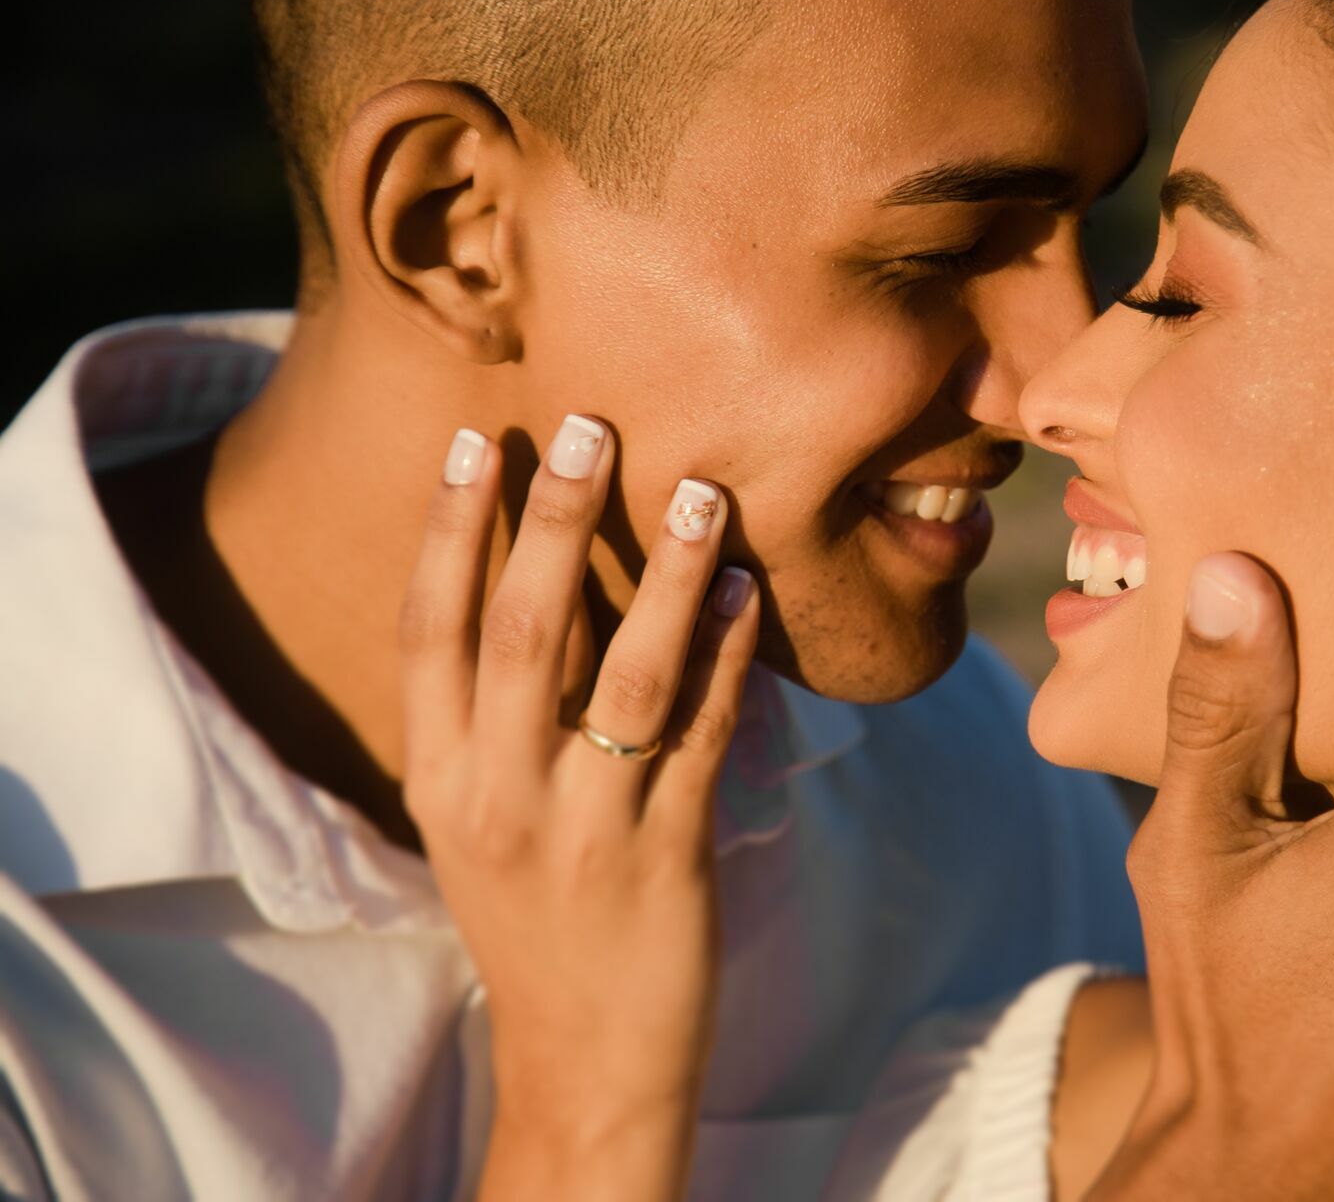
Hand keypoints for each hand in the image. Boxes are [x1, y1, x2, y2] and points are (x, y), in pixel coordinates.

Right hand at [399, 418, 759, 1201]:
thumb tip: (545, 579)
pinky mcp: (670, 853)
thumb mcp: (481, 820)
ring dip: (668, 575)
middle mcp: (499, 795)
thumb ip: (495, 718)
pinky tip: (753, 590)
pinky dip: (732, 655)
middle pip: (521, 630)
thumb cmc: (534, 918)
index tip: (476, 442)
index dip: (450, 531)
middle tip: (590, 426)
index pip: (429, 633)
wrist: (585, 1058)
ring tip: (704, 490)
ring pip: (628, 674)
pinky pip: (707, 732)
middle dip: (555, 521)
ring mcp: (585, 826)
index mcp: (439, 779)